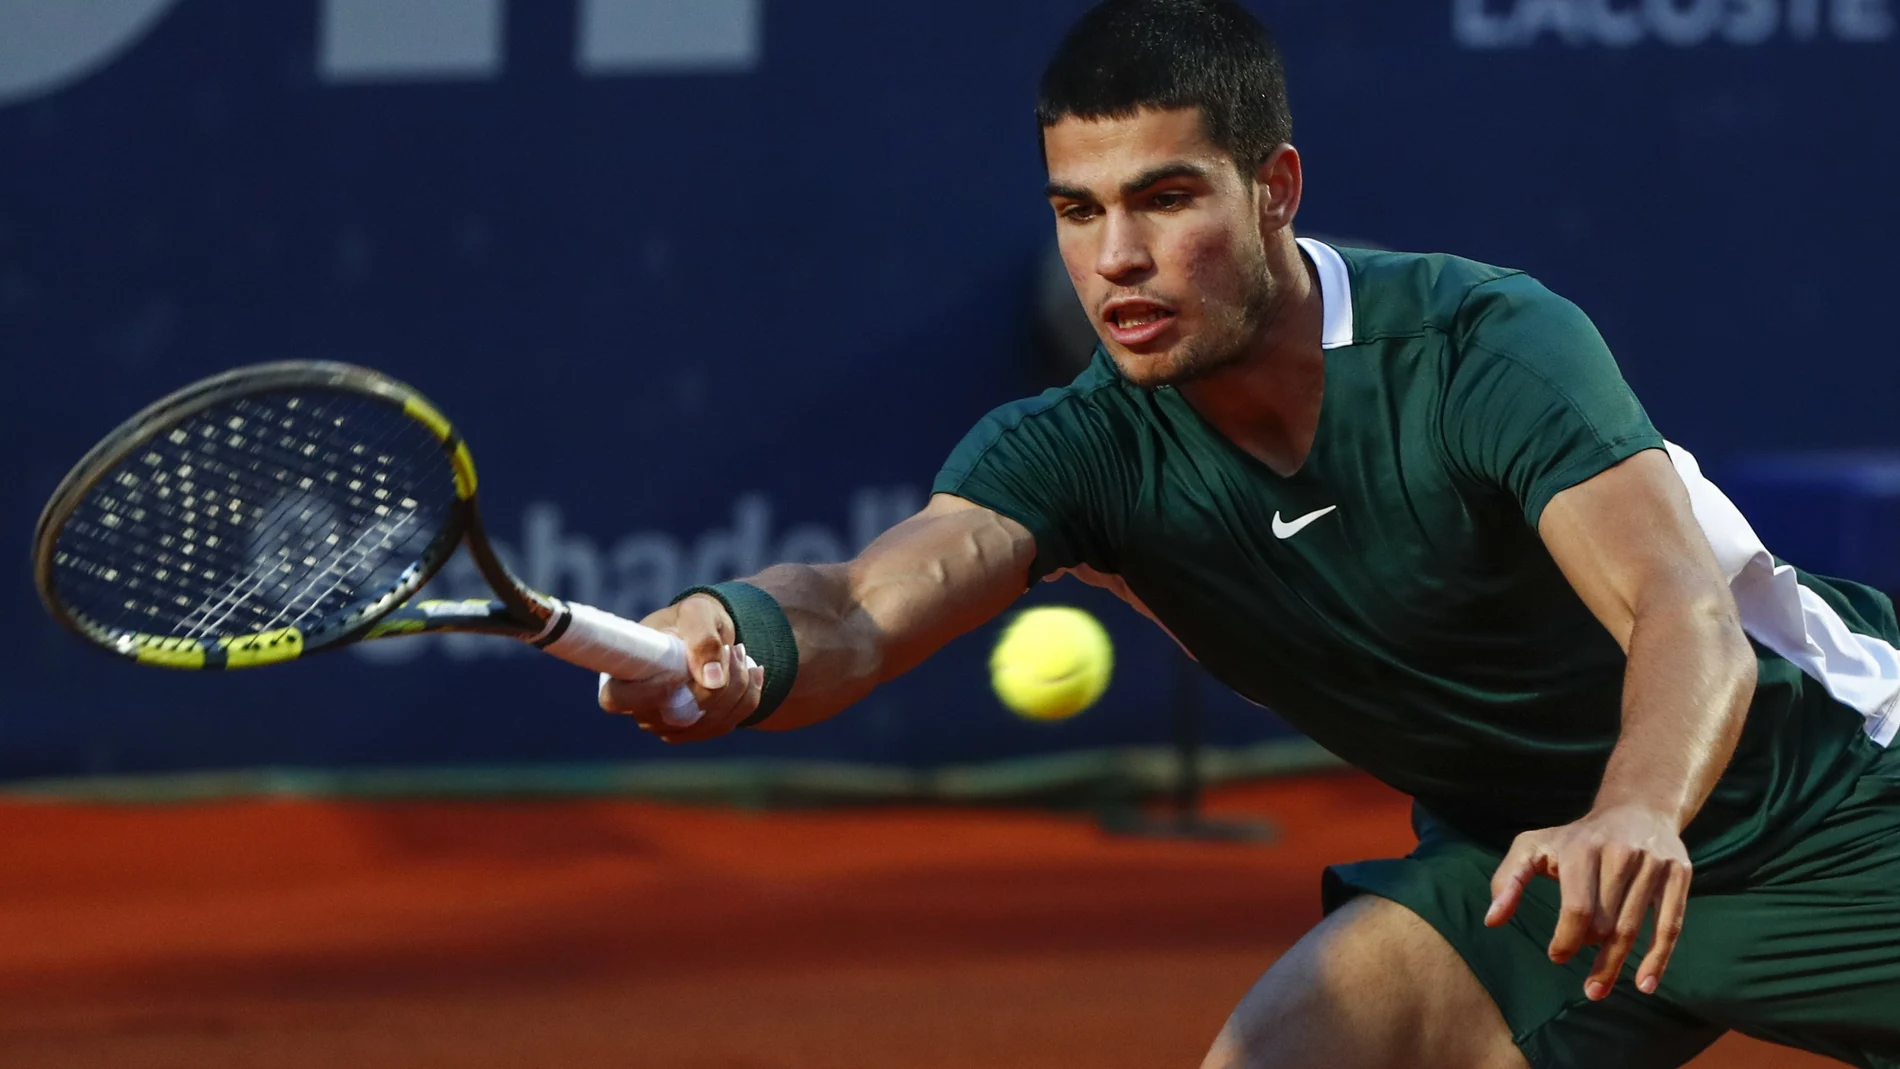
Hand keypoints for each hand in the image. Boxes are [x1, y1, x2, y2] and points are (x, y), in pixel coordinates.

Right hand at [598, 594, 764, 742]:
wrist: (707, 633)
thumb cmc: (690, 618)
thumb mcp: (696, 612)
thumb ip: (702, 638)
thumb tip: (713, 681)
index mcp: (624, 675)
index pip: (617, 698)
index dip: (650, 690)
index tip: (681, 669)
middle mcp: (641, 709)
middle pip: (678, 714)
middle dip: (716, 681)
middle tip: (731, 648)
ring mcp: (669, 726)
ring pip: (710, 721)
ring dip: (737, 685)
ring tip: (739, 651)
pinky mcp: (696, 731)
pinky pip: (729, 722)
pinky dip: (747, 695)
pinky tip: (751, 671)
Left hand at [1485, 805, 1691, 999]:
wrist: (1637, 807)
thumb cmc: (1577, 837)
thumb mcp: (1534, 846)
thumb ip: (1508, 879)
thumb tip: (1492, 920)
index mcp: (1582, 848)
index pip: (1577, 908)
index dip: (1566, 939)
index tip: (1557, 956)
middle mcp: (1621, 854)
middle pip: (1605, 922)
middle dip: (1590, 949)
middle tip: (1581, 972)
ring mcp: (1653, 864)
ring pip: (1633, 928)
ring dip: (1615, 964)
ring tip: (1597, 989)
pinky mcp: (1678, 875)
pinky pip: (1669, 925)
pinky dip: (1658, 959)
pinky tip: (1644, 984)